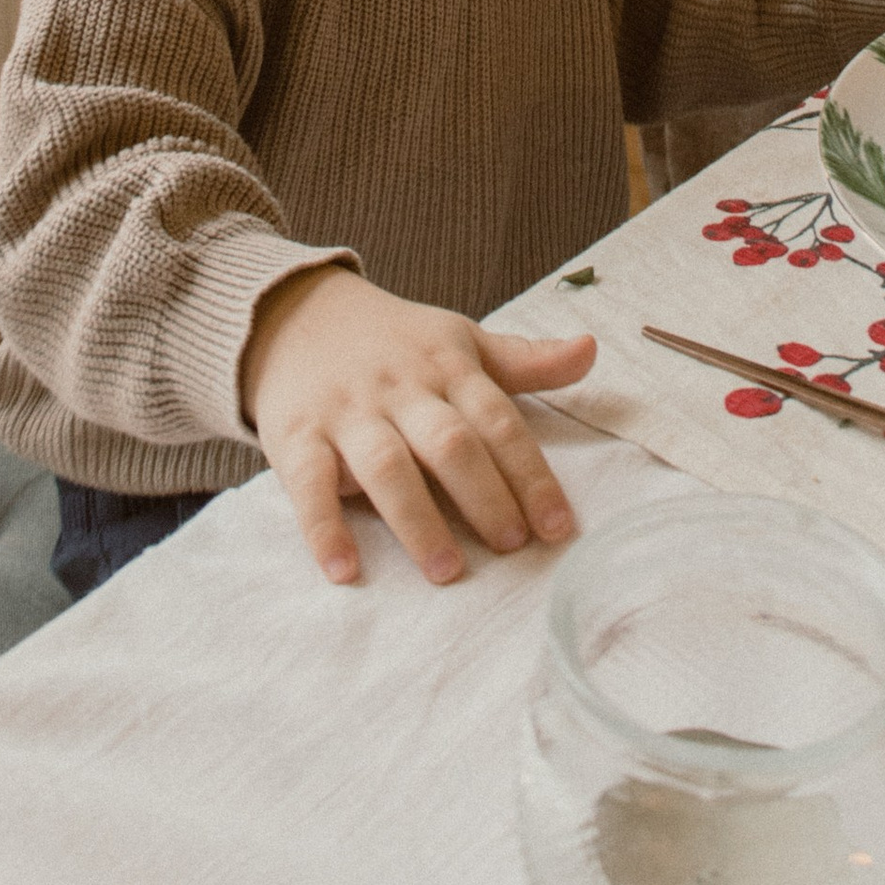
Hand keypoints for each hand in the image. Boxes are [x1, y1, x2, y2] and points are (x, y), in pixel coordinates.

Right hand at [242, 266, 594, 588]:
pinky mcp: (295, 436)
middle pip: (449, 443)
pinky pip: (308, 484)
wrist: (292, 313)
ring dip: (417, 519)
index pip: (498, 422)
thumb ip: (524, 359)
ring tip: (446, 570)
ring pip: (386, 466)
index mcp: (447, 367)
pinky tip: (344, 570)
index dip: (531, 474)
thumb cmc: (394, 343)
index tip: (559, 526)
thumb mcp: (459, 340)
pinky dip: (324, 528)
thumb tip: (591, 349)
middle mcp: (400, 389)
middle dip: (484, 496)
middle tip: (512, 546)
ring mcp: (346, 412)